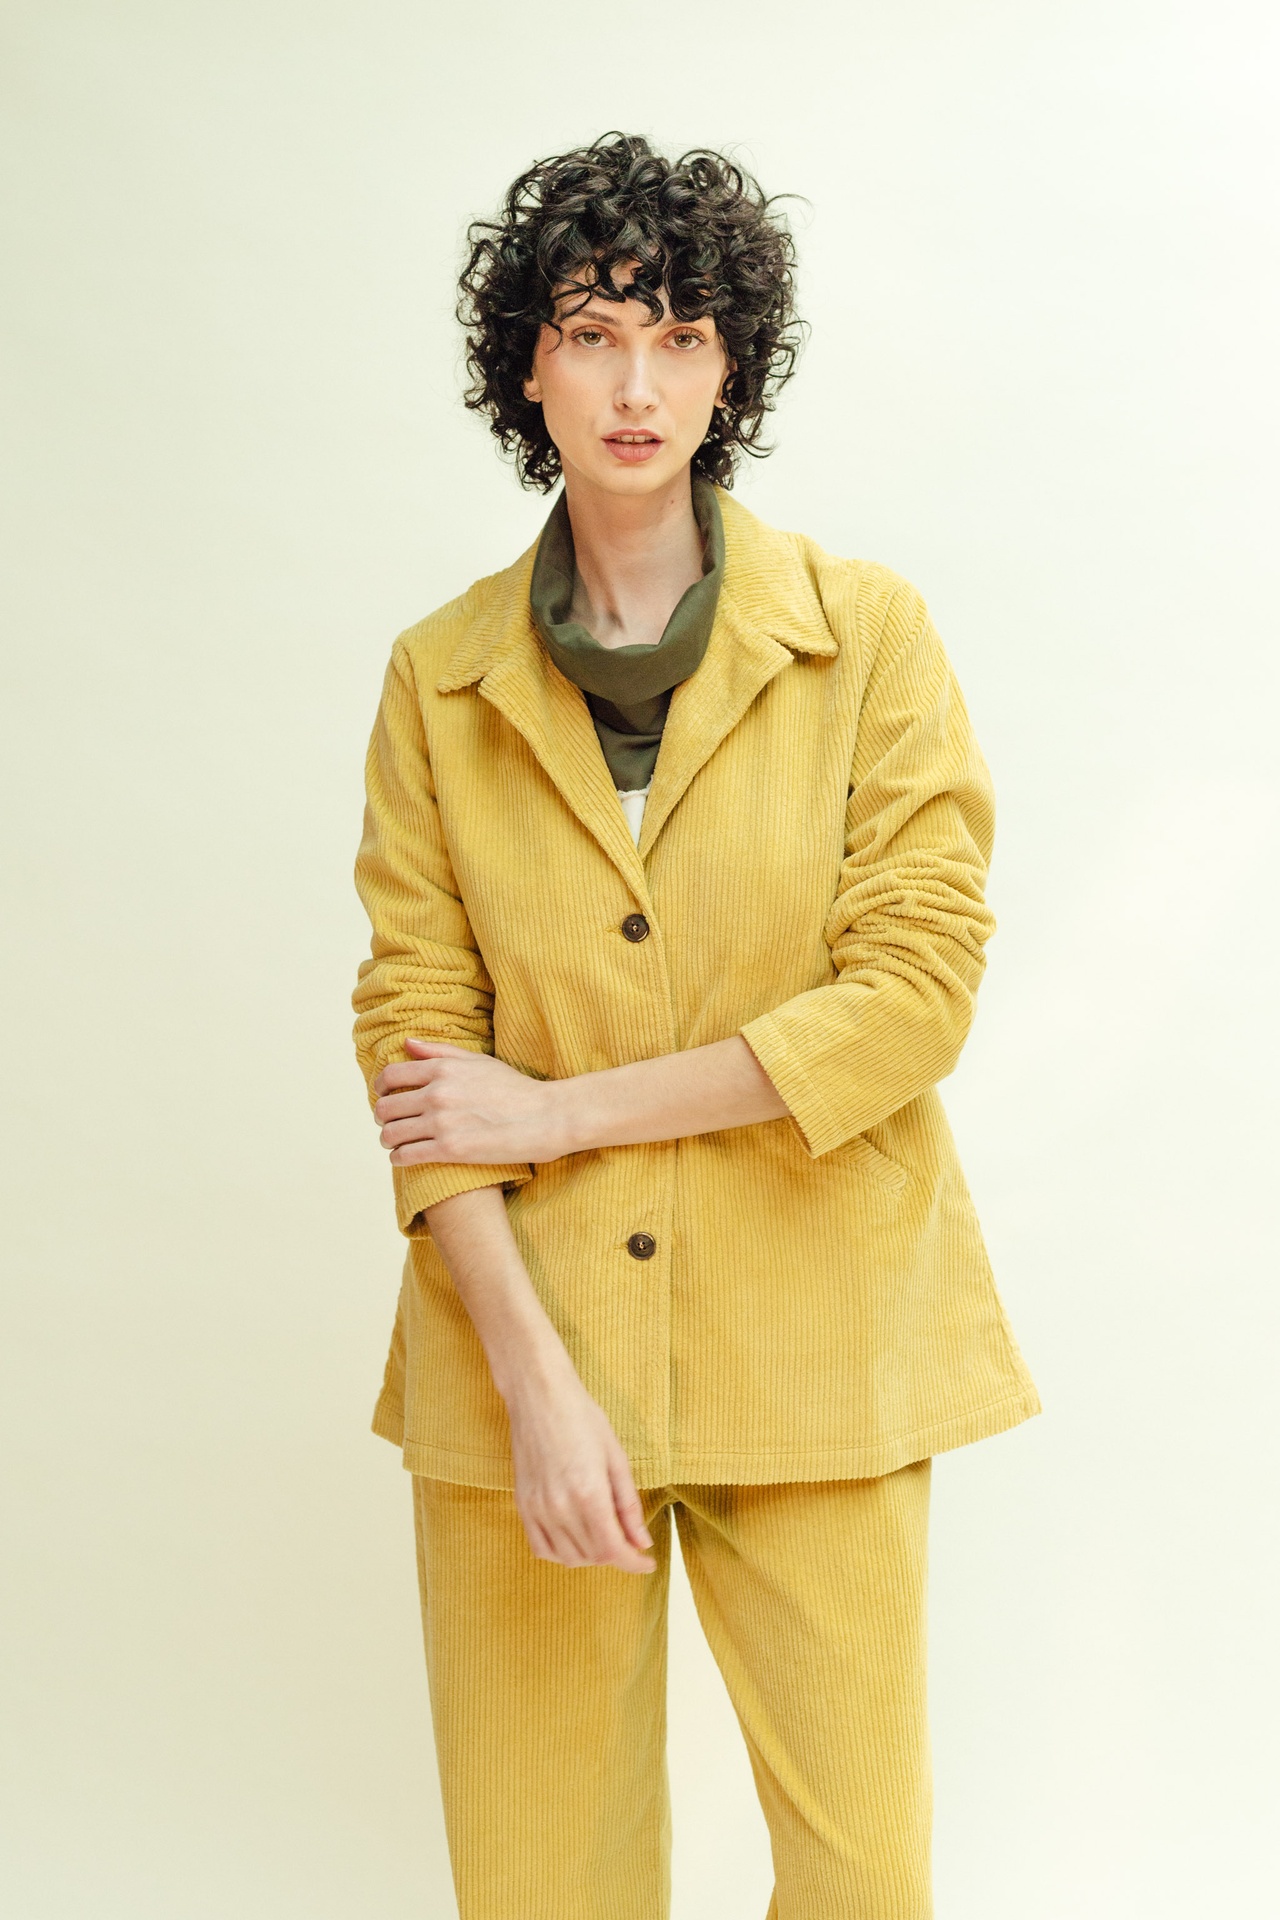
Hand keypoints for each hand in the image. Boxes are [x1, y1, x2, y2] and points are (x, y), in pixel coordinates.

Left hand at [373, 1039, 571, 1164]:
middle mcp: (437, 1094)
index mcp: (443, 1069)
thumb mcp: (478, 1061)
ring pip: (391, 1134)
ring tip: (397, 1142)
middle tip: (391, 1123)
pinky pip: (406, 1156)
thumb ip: (440, 1051)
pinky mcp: (449, 1150)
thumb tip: (407, 1043)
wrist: (544, 1117)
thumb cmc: (515, 1089)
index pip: (391, 1076)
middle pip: (385, 1107)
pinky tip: (405, 1158)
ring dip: (389, 1139)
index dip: (380, 1088)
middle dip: (383, 1117)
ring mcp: (442, 1122)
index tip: (383, 1096)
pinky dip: (399, 1158)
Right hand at [501, 1348, 656, 1573]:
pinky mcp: (522, 1505)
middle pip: (594, 1556)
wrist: (539, 1395)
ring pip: (568, 1558)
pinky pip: (541, 1548)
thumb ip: (628, 1504)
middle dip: (617, 1555)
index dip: (634, 1564)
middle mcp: (560, 1507)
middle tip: (629, 1538)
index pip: (614, 1550)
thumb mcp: (616, 1456)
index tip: (648, 1563)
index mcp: (589, 1493)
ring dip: (591, 1555)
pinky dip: (561, 1553)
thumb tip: (641, 1541)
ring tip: (604, 1535)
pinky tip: (575, 1537)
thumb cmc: (581, 1417)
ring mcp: (537, 1508)